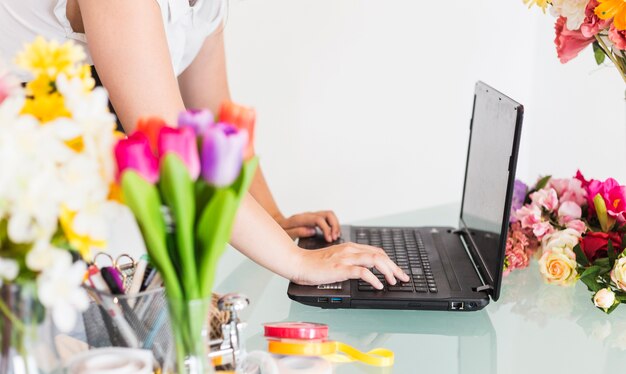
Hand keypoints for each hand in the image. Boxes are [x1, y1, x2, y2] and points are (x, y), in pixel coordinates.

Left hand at [277, 211, 340, 241]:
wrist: (278, 225)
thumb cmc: (282, 231)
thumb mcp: (286, 234)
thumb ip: (298, 231)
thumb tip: (312, 231)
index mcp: (301, 219)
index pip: (319, 219)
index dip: (326, 229)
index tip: (329, 240)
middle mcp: (309, 215)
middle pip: (328, 214)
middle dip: (334, 226)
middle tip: (335, 238)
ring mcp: (312, 216)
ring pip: (330, 215)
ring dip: (335, 225)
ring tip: (336, 237)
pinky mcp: (315, 219)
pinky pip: (328, 219)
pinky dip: (333, 226)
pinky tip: (333, 235)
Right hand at [292, 242, 409, 288]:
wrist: (298, 263)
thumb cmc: (314, 264)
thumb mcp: (335, 260)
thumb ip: (349, 261)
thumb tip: (363, 270)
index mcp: (350, 247)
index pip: (376, 251)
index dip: (389, 261)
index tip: (397, 271)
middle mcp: (350, 250)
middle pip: (379, 254)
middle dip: (394, 266)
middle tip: (403, 277)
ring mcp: (345, 258)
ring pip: (375, 260)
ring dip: (388, 271)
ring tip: (393, 281)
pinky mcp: (340, 267)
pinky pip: (362, 272)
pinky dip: (373, 279)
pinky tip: (378, 285)